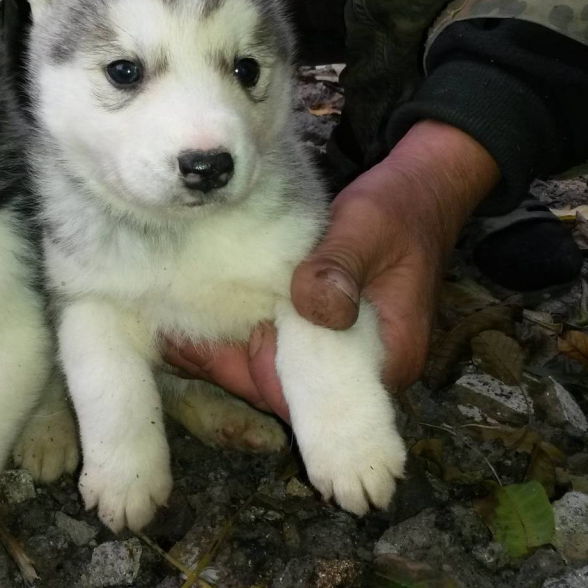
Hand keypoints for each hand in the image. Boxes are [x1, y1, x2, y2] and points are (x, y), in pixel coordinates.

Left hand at [164, 121, 499, 418]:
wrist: (419, 190)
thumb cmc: (400, 208)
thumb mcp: (369, 227)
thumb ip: (340, 265)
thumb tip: (315, 307)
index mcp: (385, 358)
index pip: (310, 396)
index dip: (253, 377)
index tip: (200, 351)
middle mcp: (358, 369)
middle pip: (280, 387)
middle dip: (226, 362)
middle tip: (168, 333)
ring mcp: (335, 351)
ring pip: (269, 367)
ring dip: (226, 346)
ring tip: (169, 319)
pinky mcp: (318, 330)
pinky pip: (271, 342)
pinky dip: (236, 328)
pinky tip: (191, 310)